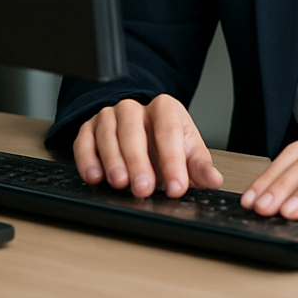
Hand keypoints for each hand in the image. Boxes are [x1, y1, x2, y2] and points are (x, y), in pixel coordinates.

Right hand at [72, 94, 222, 198]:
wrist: (142, 129)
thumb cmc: (166, 141)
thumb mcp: (188, 150)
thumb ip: (200, 166)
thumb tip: (214, 180)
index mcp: (165, 108)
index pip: (169, 131)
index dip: (173, 161)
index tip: (176, 187)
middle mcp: (135, 108)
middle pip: (135, 131)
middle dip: (139, 162)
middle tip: (144, 189)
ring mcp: (110, 116)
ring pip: (108, 133)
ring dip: (113, 160)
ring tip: (119, 183)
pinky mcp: (89, 128)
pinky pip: (84, 141)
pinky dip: (87, 159)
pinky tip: (94, 177)